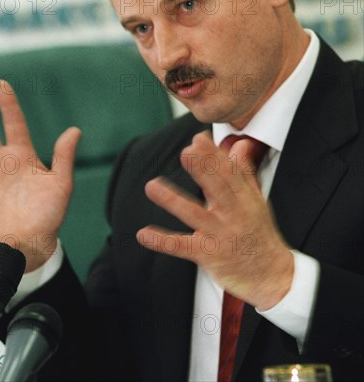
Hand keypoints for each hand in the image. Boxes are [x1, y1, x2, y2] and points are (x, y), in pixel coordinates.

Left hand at [136, 131, 293, 309]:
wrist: (271, 276)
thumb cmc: (260, 234)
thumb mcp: (257, 201)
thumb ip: (244, 173)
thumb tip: (240, 145)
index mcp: (244, 199)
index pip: (229, 173)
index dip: (214, 155)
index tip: (198, 139)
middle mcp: (233, 215)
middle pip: (217, 189)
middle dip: (202, 169)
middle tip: (186, 152)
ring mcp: (220, 235)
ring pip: (195, 214)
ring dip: (173, 200)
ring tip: (152, 186)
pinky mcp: (208, 255)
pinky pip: (182, 246)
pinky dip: (163, 241)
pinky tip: (144, 234)